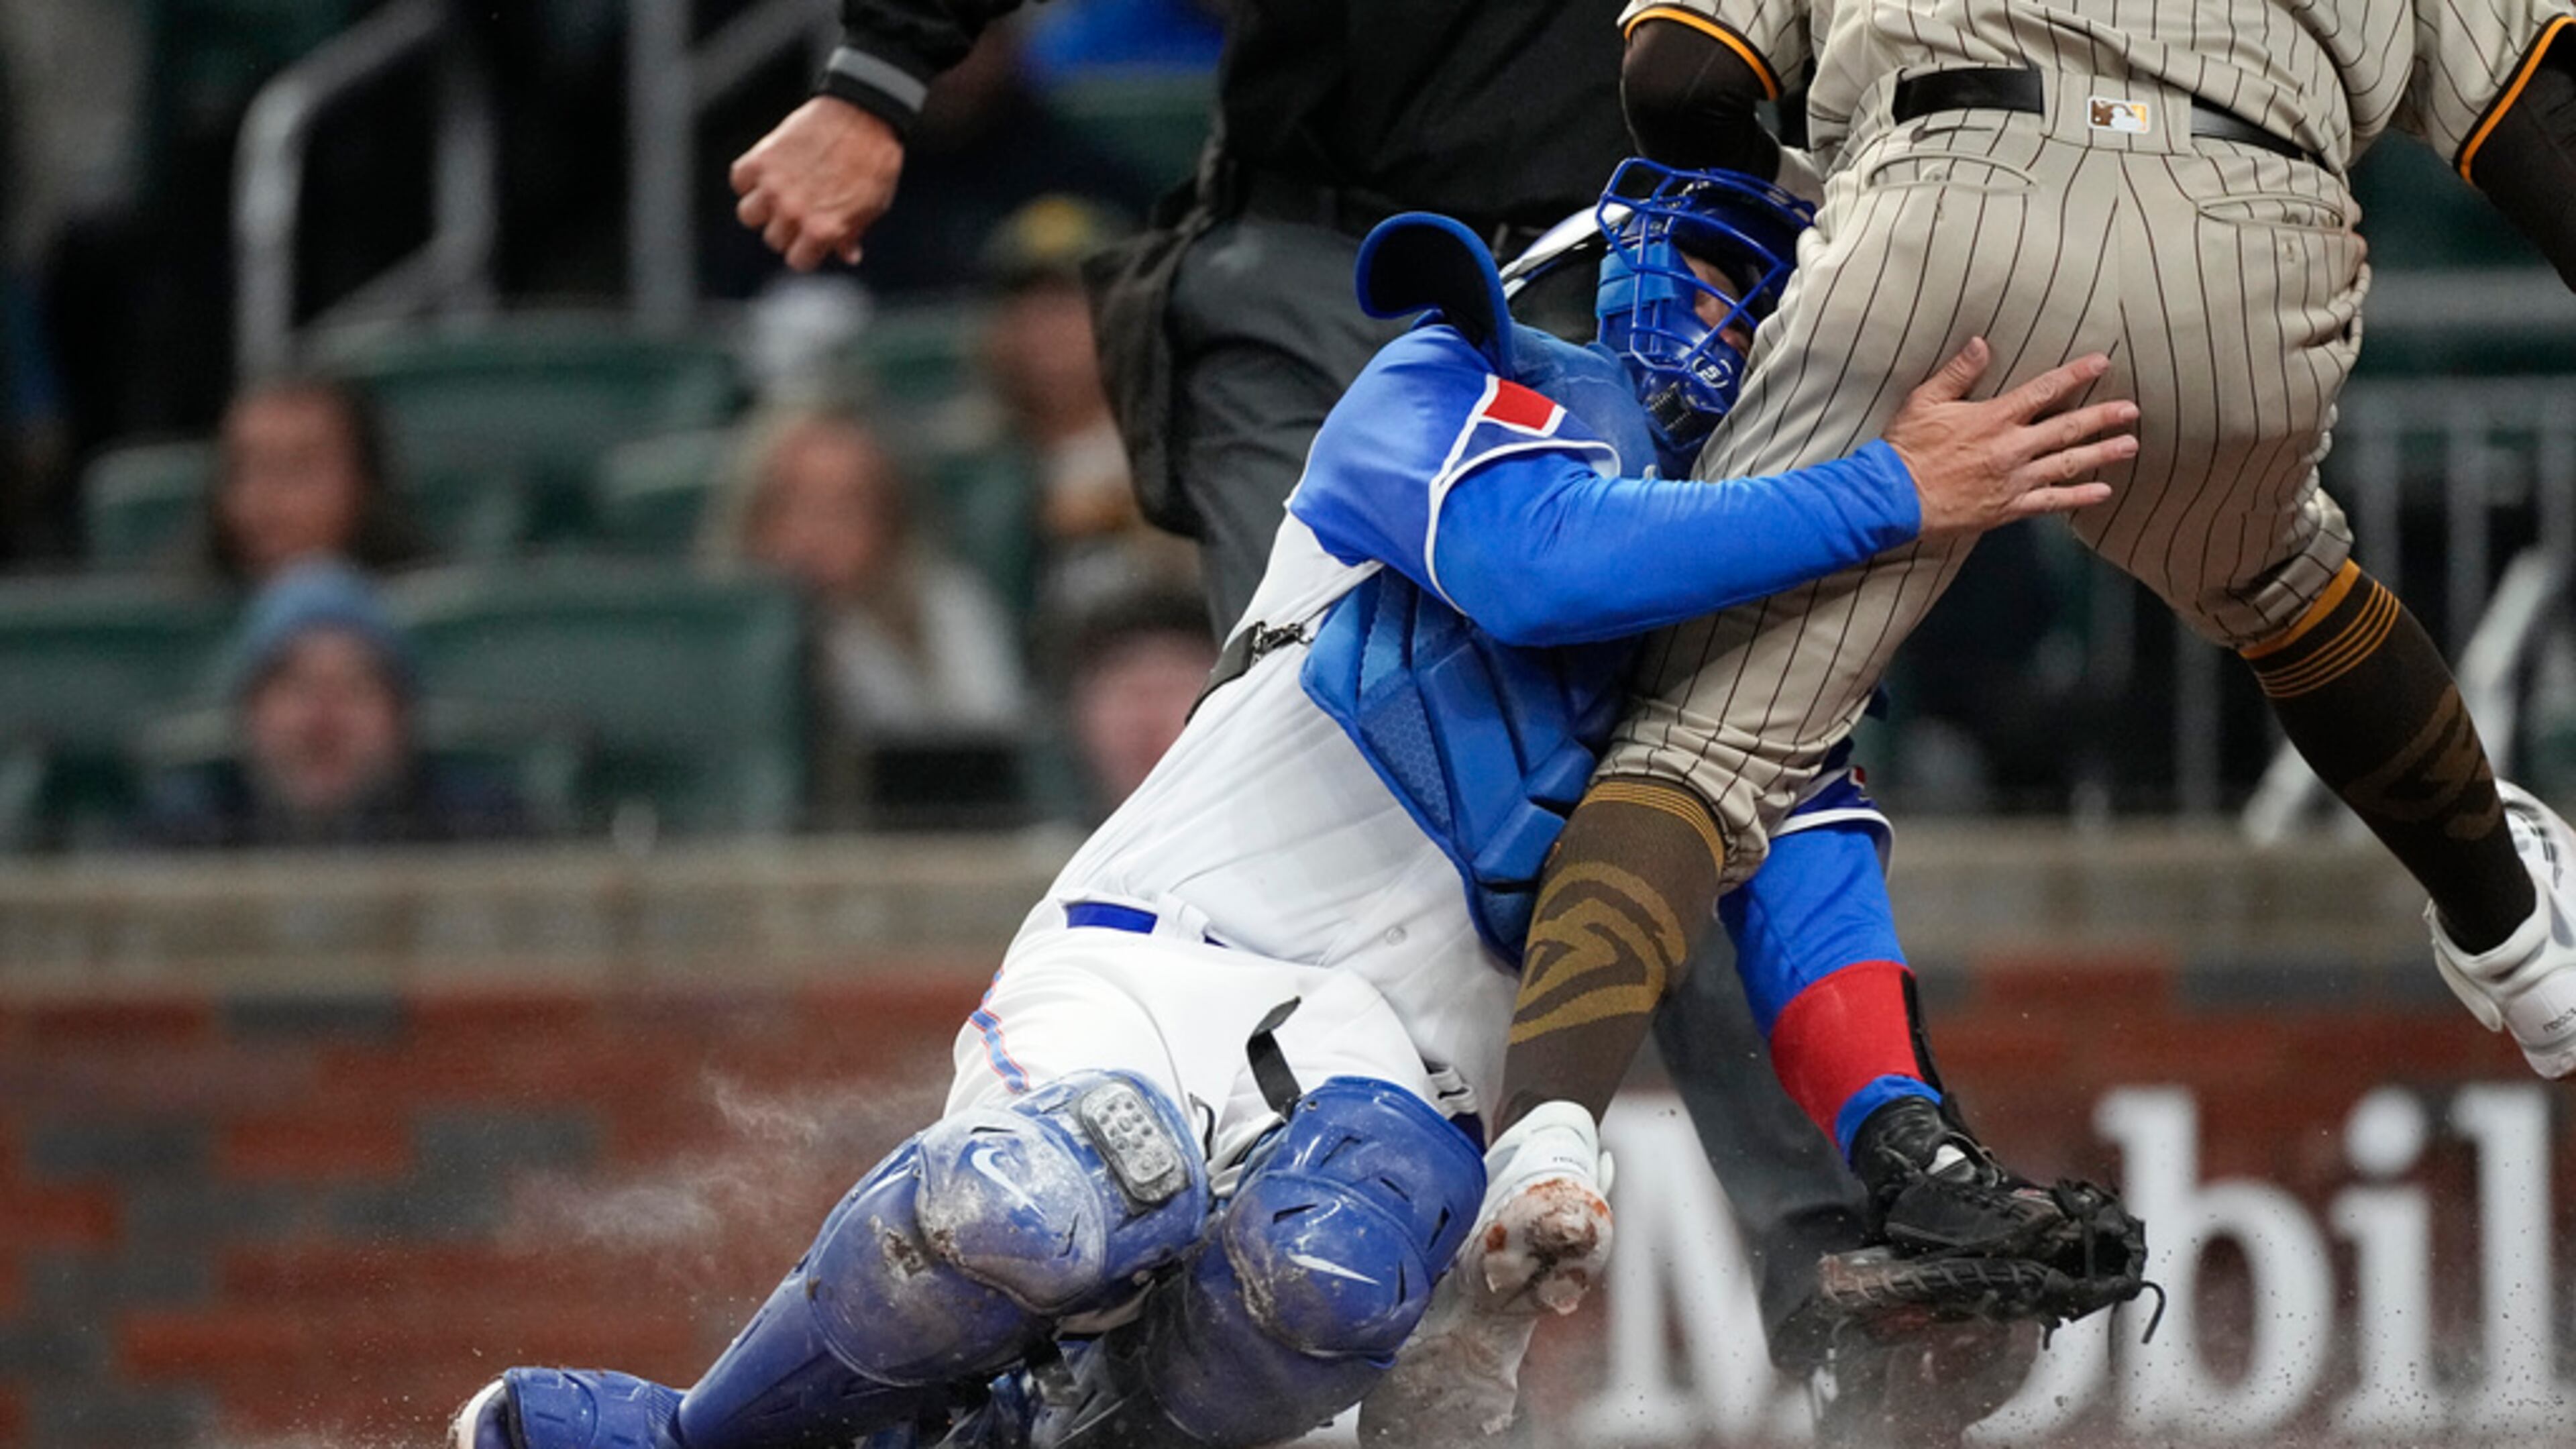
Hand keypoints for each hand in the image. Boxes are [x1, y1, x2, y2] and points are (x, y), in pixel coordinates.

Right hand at [730, 97, 906, 270]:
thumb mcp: (872, 207)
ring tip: (779, 194)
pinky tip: (767, 173)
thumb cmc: (874, 164)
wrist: (864, 116)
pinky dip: (749, 178)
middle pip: (773, 239)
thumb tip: (847, 255)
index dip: (806, 251)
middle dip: (787, 229)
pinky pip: (740, 180)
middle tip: (801, 210)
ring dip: (762, 208)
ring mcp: (775, 185)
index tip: (812, 239)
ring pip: (748, 214)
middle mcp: (793, 212)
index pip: (797, 261)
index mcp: (822, 230)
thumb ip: (852, 233)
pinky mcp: (763, 158)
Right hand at [1883, 339, 2137, 537]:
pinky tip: (2102, 492)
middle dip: (2103, 417)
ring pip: (2067, 465)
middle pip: (2067, 428)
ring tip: (2130, 446)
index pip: (2045, 391)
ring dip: (2101, 454)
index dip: (2076, 375)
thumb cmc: (1906, 448)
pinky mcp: (2008, 508)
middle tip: (2132, 411)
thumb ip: (1958, 372)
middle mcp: (2012, 448)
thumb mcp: (1925, 401)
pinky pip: (2051, 503)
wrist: (1893, 498)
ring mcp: (2013, 481)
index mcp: (1994, 418)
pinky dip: (2078, 497)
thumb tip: (1982, 344)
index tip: (2102, 364)